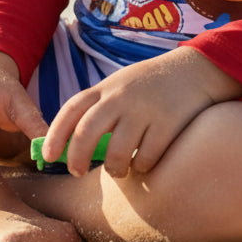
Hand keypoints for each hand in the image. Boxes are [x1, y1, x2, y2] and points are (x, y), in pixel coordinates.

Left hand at [41, 48, 241, 178]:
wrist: (195, 69)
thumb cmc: (151, 84)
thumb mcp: (120, 86)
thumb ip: (99, 109)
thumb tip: (71, 145)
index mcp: (106, 88)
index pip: (71, 110)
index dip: (54, 135)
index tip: (47, 157)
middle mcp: (121, 97)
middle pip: (86, 132)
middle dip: (77, 158)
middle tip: (78, 172)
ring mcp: (144, 111)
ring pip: (116, 153)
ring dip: (114, 170)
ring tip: (119, 170)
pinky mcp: (168, 124)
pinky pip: (147, 158)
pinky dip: (143, 167)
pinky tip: (146, 162)